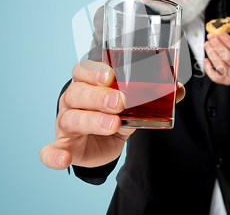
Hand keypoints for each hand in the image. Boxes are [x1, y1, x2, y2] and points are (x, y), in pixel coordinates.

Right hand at [40, 60, 185, 169]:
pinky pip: (51, 150)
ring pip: (71, 118)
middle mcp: (73, 99)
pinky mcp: (64, 146)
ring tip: (112, 124)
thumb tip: (178, 89)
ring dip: (91, 120)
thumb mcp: (133, 102)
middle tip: (119, 102)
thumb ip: (153, 95)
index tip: (109, 75)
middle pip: (78, 93)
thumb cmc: (114, 112)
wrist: (102, 139)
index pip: (83, 70)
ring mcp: (67, 122)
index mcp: (87, 83)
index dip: (94, 71)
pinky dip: (53, 155)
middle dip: (99, 96)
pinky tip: (62, 159)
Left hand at [204, 20, 229, 85]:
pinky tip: (205, 59)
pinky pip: (215, 77)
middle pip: (228, 57)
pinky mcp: (226, 82)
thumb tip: (227, 20)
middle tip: (210, 35)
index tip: (219, 32)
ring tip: (206, 44)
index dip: (228, 40)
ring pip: (220, 65)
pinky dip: (208, 69)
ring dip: (212, 54)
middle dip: (217, 45)